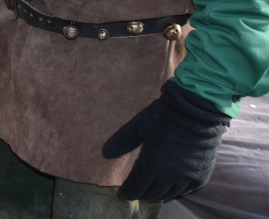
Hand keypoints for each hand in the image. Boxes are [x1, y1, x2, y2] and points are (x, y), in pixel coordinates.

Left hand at [103, 81, 230, 200]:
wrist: (196, 112)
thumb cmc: (163, 116)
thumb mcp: (137, 126)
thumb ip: (122, 141)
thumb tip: (105, 154)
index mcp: (152, 166)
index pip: (136, 189)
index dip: (128, 192)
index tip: (122, 193)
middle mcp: (169, 177)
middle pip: (152, 194)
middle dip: (141, 194)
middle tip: (136, 191)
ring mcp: (187, 178)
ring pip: (169, 194)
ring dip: (158, 194)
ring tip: (150, 192)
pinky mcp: (201, 176)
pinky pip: (186, 191)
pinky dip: (175, 192)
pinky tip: (170, 189)